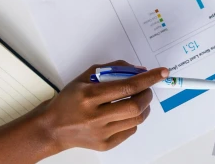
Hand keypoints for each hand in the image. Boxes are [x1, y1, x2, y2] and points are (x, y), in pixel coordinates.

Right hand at [38, 61, 167, 152]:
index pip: (128, 86)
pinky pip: (130, 130)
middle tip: (147, 89)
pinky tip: (125, 113)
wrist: (53, 127)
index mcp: (90, 95)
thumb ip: (113, 69)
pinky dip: (133, 119)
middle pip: (135, 106)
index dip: (148, 78)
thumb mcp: (86, 77)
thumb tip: (138, 70)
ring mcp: (101, 133)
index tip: (162, 72)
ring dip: (144, 107)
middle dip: (147, 94)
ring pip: (136, 119)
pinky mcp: (105, 144)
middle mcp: (95, 116)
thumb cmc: (70, 99)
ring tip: (139, 100)